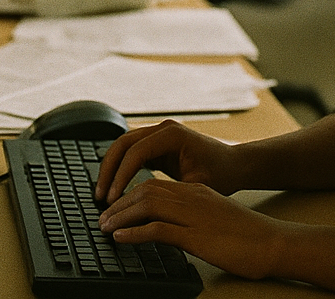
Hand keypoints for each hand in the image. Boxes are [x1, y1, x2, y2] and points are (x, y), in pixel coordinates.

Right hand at [97, 119, 246, 203]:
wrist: (234, 165)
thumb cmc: (221, 174)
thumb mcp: (197, 185)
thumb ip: (171, 191)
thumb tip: (143, 205)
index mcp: (173, 135)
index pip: (136, 152)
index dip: (121, 176)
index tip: (113, 197)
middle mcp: (164, 129)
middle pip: (123, 144)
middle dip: (109, 170)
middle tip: (100, 196)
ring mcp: (159, 134)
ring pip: (123, 146)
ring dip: (111, 168)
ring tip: (103, 194)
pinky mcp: (157, 144)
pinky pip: (131, 153)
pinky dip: (120, 168)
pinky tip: (114, 188)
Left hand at [98, 177, 288, 281]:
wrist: (274, 243)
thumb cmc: (249, 236)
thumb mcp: (216, 219)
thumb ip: (193, 217)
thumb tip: (171, 227)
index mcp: (197, 192)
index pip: (155, 184)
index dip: (130, 194)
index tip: (115, 208)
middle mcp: (193, 198)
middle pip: (146, 190)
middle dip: (120, 203)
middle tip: (102, 217)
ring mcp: (194, 215)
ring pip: (147, 205)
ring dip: (121, 216)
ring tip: (104, 227)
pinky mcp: (196, 236)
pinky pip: (157, 230)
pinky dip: (134, 233)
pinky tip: (121, 239)